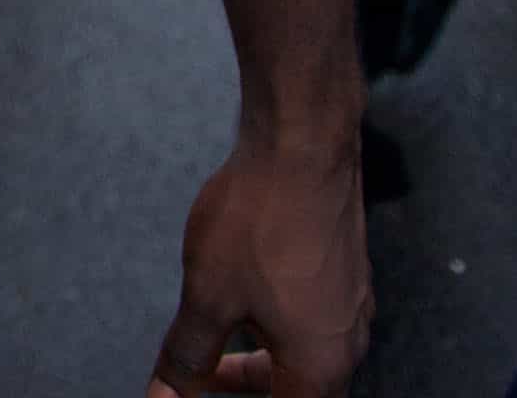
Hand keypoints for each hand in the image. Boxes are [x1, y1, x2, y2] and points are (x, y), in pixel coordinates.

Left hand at [146, 126, 367, 396]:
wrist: (303, 145)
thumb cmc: (260, 222)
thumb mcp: (209, 297)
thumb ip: (188, 355)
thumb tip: (164, 396)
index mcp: (321, 367)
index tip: (205, 385)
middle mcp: (348, 344)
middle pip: (297, 389)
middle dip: (245, 384)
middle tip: (198, 371)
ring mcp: (352, 305)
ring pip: (303, 351)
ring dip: (257, 351)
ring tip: (214, 327)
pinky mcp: (346, 272)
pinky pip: (311, 317)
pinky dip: (274, 320)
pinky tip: (242, 290)